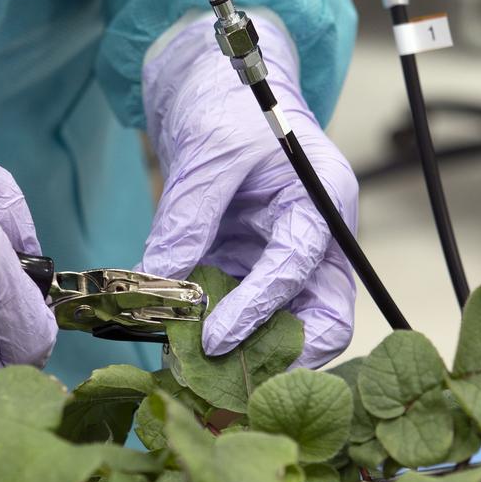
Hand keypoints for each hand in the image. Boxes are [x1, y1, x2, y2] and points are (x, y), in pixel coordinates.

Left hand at [140, 16, 357, 367]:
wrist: (218, 91)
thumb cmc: (230, 104)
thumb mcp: (208, 150)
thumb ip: (187, 217)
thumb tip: (157, 283)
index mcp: (323, 202)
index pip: (301, 267)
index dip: (260, 309)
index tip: (215, 340)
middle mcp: (317, 240)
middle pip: (323, 318)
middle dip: (281, 358)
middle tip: (230, 390)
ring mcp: (286, 260)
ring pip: (285, 328)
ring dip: (245, 356)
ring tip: (195, 378)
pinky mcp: (252, 270)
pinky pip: (243, 315)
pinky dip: (215, 336)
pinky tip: (180, 351)